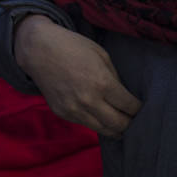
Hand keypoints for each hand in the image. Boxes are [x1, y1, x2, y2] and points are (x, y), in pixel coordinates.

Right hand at [16, 16, 141, 137]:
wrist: (36, 48)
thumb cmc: (72, 46)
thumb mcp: (101, 55)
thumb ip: (115, 78)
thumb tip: (125, 97)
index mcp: (102, 83)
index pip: (130, 107)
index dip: (139, 108)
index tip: (140, 107)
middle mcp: (88, 100)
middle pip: (120, 124)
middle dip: (131, 122)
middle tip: (134, 118)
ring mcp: (73, 109)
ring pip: (104, 131)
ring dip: (115, 128)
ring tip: (120, 122)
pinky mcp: (62, 112)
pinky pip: (86, 124)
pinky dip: (96, 122)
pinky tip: (99, 115)